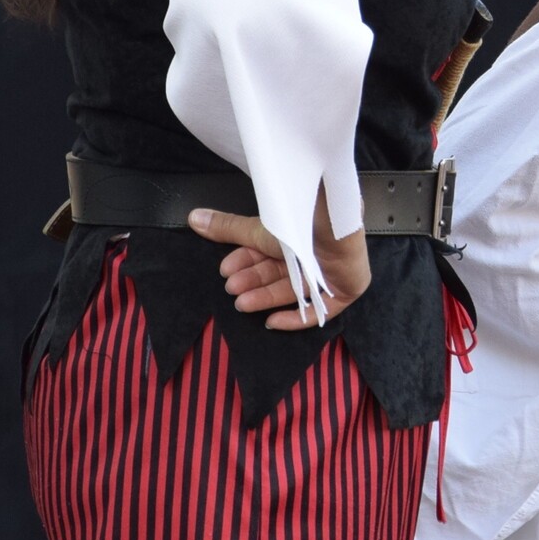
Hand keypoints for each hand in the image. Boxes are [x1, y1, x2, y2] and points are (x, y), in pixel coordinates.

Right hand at [190, 206, 371, 328]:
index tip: (226, 270)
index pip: (267, 252)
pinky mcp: (344, 290)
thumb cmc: (299, 224)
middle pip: (278, 273)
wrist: (333, 226)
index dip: (245, 261)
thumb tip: (194, 217)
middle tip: (232, 288)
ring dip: (265, 298)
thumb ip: (227, 228)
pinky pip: (319, 310)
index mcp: (294, 234)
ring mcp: (328, 273)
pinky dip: (295, 318)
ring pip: (293, 290)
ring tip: (242, 302)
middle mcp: (311, 253)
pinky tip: (272, 322)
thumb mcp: (257, 230)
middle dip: (253, 281)